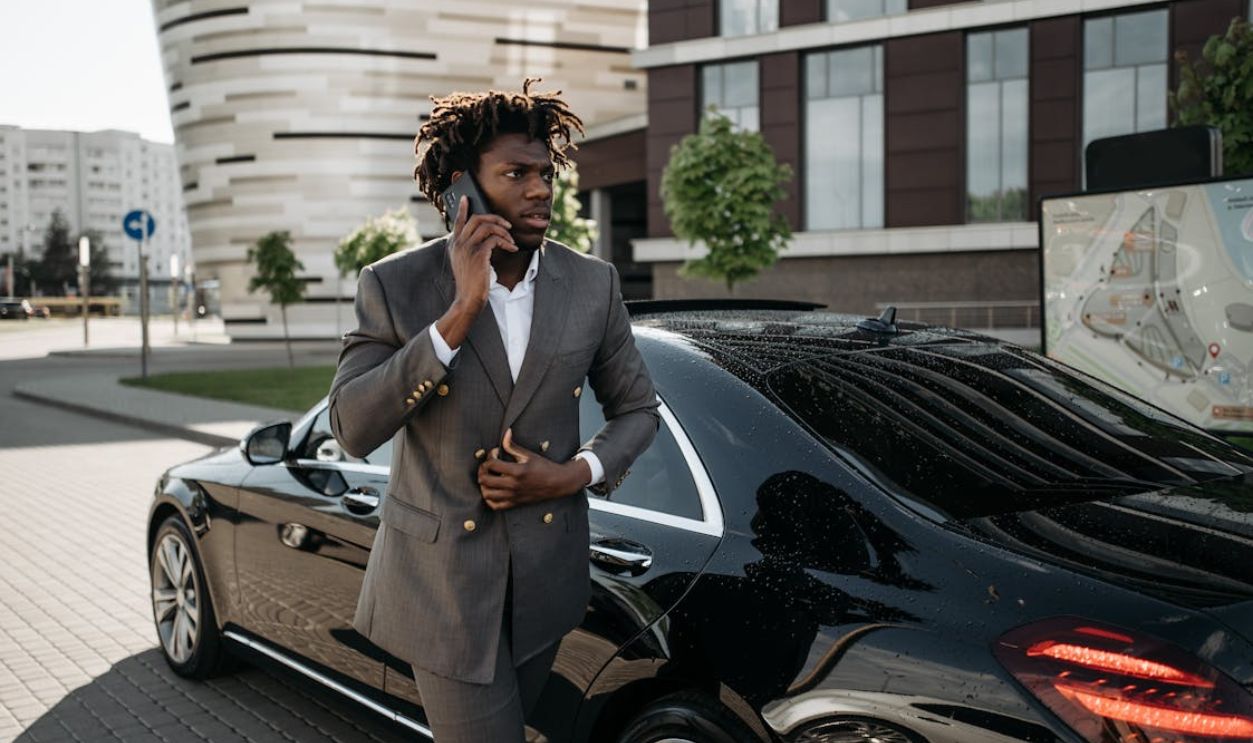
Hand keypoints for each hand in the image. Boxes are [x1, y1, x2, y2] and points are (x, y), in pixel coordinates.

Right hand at [449, 194, 514, 312]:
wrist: (468, 299)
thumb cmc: (470, 283)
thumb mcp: (465, 263)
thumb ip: (469, 249)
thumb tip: (485, 237)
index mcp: (454, 244)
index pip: (457, 222)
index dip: (462, 209)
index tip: (466, 198)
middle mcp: (459, 243)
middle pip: (476, 218)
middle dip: (494, 218)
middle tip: (506, 224)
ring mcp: (467, 248)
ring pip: (487, 226)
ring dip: (503, 231)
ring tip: (511, 239)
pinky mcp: (478, 254)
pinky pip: (494, 239)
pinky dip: (506, 241)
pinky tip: (512, 248)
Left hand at [477, 429, 591, 510]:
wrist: (557, 483)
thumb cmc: (544, 467)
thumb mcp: (528, 455)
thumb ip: (513, 446)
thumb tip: (506, 433)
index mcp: (517, 471)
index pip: (492, 464)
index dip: (490, 456)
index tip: (495, 453)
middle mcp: (513, 485)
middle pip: (485, 480)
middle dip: (482, 470)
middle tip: (488, 465)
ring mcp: (513, 496)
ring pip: (487, 494)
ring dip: (484, 485)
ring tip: (489, 477)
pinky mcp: (515, 503)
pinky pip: (495, 505)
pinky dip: (490, 499)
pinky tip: (493, 490)